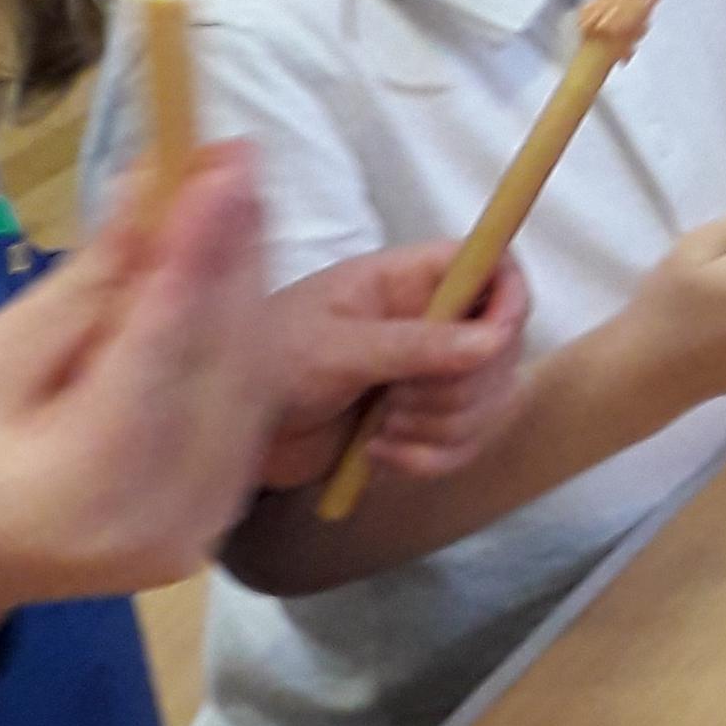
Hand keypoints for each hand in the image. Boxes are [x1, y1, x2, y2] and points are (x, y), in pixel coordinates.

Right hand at [0, 158, 276, 695]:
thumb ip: (80, 291)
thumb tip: (151, 191)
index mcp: (87, 488)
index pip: (161, 352)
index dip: (200, 252)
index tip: (225, 167)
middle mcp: (168, 519)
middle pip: (226, 363)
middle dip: (234, 253)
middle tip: (233, 158)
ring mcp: (203, 528)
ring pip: (251, 381)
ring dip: (244, 284)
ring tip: (228, 195)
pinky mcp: (217, 518)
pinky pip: (245, 408)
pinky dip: (238, 333)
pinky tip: (222, 270)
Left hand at [255, 246, 533, 492]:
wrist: (217, 435)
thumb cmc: (261, 364)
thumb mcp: (333, 349)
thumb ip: (412, 344)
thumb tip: (492, 340)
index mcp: (404, 281)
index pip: (492, 267)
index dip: (508, 300)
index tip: (494, 342)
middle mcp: (426, 323)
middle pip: (502, 347)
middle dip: (461, 388)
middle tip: (400, 401)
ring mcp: (424, 377)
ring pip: (489, 402)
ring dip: (441, 429)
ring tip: (381, 431)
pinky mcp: (417, 426)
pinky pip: (463, 445)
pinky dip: (429, 459)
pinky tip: (377, 456)